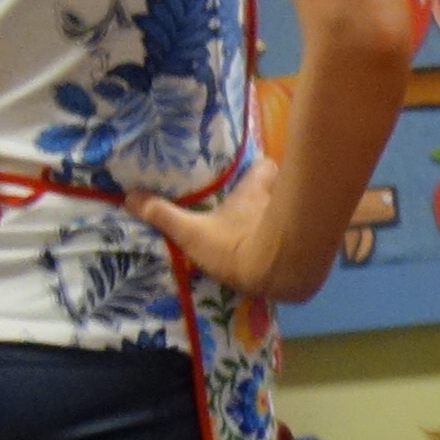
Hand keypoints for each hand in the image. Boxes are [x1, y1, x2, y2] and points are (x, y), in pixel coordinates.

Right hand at [133, 178, 332, 304]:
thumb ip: (164, 216)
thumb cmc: (237, 246)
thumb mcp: (193, 233)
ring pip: (292, 215)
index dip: (260, 168)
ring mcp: (297, 225)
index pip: (265, 166)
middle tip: (256, 205)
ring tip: (268, 232)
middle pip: (281, 189)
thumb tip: (129, 196)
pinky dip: (295, 246)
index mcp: (251, 193)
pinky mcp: (311, 249)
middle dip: (273, 195)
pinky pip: (303, 241)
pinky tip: (284, 259)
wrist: (282, 273)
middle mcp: (277, 203)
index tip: (252, 172)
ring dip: (283, 221)